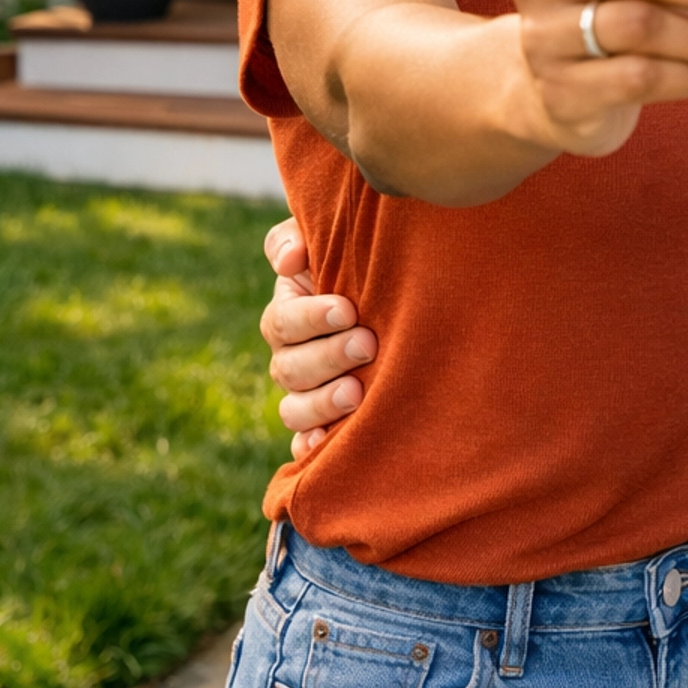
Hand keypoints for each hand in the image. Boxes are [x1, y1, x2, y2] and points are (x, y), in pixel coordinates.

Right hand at [260, 217, 377, 459]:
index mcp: (288, 314)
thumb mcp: (332, 242)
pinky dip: (312, 448)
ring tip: (358, 393)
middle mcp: (290, 358)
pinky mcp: (322, 426)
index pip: (283, 321)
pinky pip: (304, 447)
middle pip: (289, 368)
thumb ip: (297, 239)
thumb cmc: (365, 265)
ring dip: (323, 404)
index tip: (349, 309)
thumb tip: (288, 261)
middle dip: (328, 357)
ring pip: (294, 409)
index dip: (310, 317)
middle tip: (368, 344)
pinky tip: (328, 445)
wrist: (404, 301)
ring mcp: (305, 395)